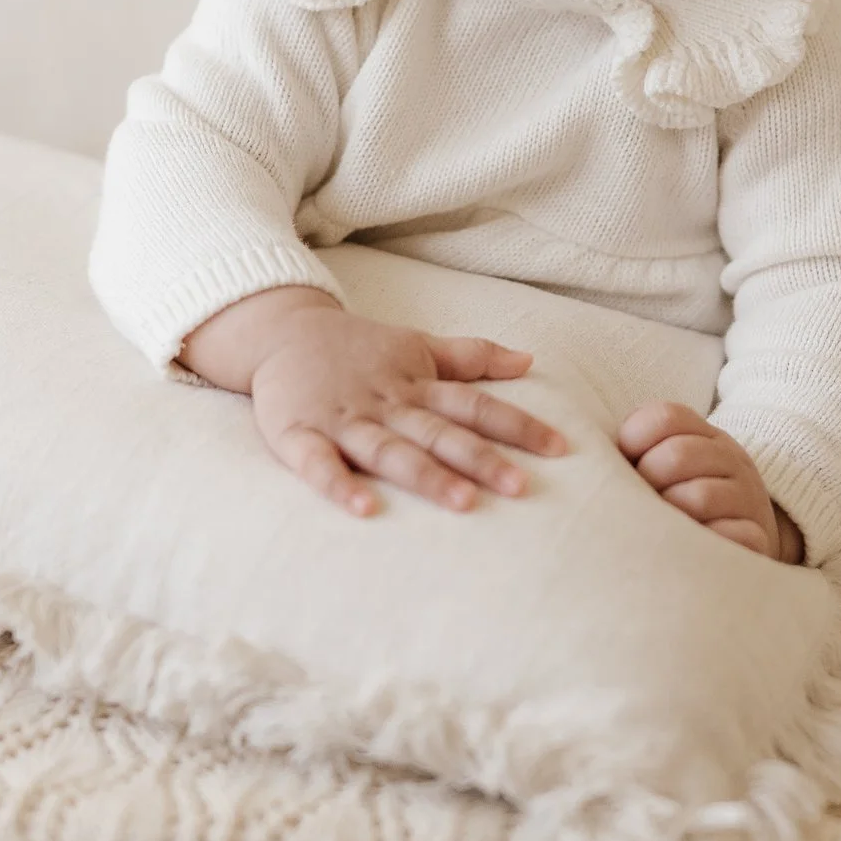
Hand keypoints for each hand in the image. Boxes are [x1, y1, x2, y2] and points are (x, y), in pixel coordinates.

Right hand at [180, 286, 567, 516]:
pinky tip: (363, 509)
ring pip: (389, 450)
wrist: (281, 331)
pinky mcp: (298, 434)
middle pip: (439, 433)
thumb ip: (471, 357)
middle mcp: (386, 404)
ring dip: (425, 475)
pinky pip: (318, 464)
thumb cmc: (358, 348)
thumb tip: (530, 360)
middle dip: (480, 459)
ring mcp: (343, 420)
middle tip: (521, 486)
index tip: (560, 448)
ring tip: (462, 503)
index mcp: (416, 385)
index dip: (517, 425)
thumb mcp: (417, 345)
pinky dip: (338, 485)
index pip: (475, 406)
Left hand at [617, 402, 802, 562]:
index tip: (627, 461)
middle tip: (641, 502)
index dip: (635, 438)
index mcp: (705, 435)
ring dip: (671, 515)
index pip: (666, 417)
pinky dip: (708, 541)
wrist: (745, 536)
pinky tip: (692, 549)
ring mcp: (747, 498)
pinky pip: (734, 535)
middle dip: (648, 480)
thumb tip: (577, 449)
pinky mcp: (758, 538)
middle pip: (677, 455)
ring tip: (661, 529)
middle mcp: (731, 460)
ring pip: (700, 496)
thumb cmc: (682, 500)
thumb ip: (631, 452)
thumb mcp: (665, 465)